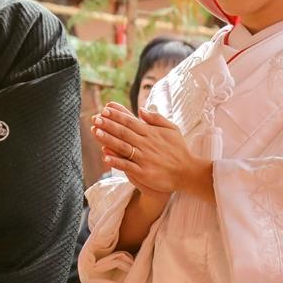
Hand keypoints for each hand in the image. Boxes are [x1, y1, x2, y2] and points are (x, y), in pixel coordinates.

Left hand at [91, 102, 213, 202]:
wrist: (187, 172)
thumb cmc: (178, 149)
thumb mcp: (172, 129)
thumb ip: (156, 118)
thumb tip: (140, 110)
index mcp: (151, 132)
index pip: (130, 121)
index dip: (116, 115)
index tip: (104, 109)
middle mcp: (146, 143)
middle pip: (123, 132)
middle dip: (108, 124)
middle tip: (95, 118)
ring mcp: (144, 158)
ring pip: (123, 147)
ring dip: (108, 139)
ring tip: (96, 132)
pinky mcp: (144, 172)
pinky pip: (127, 165)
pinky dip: (116, 161)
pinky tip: (105, 156)